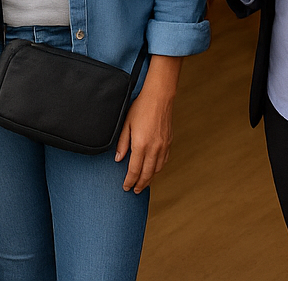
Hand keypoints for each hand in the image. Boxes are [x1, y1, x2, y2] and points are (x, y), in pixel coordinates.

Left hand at [116, 56, 179, 191]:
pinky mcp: (169, 142)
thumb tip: (119, 159)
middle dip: (140, 184)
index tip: (125, 187)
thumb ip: (122, 143)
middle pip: (147, 174)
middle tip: (134, 190)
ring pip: (157, 169)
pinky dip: (158, 169)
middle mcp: (154, 148)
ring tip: (143, 183)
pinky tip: (153, 170)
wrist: (159, 97)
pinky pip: (164, 161)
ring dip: (150, 179)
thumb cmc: (140, 108)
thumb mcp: (126, 124)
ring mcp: (163, 146)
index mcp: (141, 145)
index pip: (134, 170)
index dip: (129, 181)